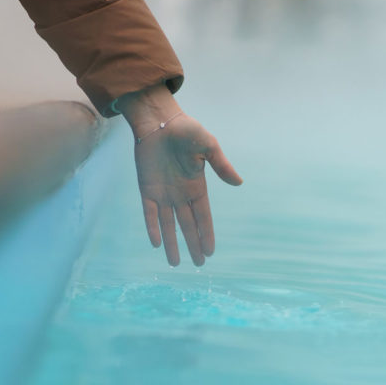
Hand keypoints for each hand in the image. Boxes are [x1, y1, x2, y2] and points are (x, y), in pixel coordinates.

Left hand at [118, 84, 241, 265]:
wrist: (159, 120)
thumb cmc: (186, 130)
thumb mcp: (209, 146)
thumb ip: (221, 165)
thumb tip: (238, 183)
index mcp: (197, 186)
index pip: (203, 216)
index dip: (207, 234)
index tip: (210, 252)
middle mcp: (180, 194)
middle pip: (188, 225)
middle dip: (193, 244)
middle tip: (198, 264)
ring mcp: (163, 193)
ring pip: (168, 224)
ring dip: (171, 243)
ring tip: (175, 263)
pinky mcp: (146, 188)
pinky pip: (149, 213)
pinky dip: (152, 227)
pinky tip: (155, 243)